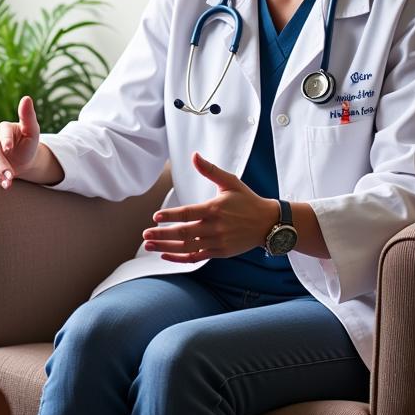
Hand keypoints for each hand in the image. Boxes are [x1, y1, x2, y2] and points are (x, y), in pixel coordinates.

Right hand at [0, 95, 40, 188]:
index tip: (9, 148)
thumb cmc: (29, 143)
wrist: (26, 160)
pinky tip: (4, 184)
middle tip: (11, 175)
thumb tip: (26, 97)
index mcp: (5, 128)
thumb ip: (28, 115)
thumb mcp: (32, 130)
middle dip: (1, 163)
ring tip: (9, 183)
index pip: (3, 131)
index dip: (5, 139)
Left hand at [141, 152, 279, 262]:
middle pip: (184, 233)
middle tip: (146, 234)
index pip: (188, 213)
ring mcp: (217, 242)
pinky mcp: (219, 252)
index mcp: (215, 209)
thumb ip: (210, 170)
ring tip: (149, 245)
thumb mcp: (230, 182)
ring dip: (166, 247)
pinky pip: (196, 257)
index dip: (171, 215)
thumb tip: (194, 155)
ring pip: (187, 247)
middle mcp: (215, 227)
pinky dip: (179, 258)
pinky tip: (165, 255)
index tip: (155, 217)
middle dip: (163, 234)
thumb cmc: (247, 200)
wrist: (268, 223)